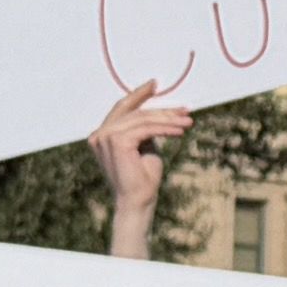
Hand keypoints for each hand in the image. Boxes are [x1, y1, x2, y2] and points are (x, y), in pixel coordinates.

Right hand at [92, 78, 187, 263]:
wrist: (137, 202)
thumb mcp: (144, 147)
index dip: (138, 94)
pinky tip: (180, 131)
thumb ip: (144, 130)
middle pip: (135, 113)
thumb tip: (160, 113)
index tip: (155, 84)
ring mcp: (105, 137)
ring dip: (168, 120)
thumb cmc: (142, 180)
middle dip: (162, 111)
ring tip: (187, 122)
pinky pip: (146, 128)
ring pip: (142, 119)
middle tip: (184, 110)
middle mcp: (99, 134)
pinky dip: (165, 128)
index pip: (121, 108)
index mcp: (101, 135)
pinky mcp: (116, 141)